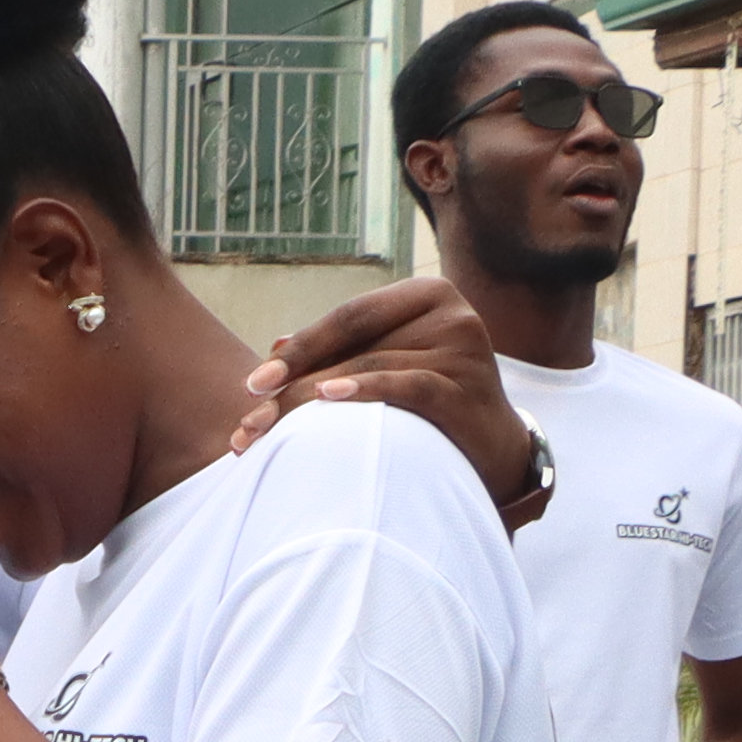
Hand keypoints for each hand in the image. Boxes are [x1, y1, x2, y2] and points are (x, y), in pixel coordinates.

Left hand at [235, 275, 538, 515]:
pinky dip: (366, 391)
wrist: (491, 447)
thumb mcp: (388, 362)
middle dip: (295, 383)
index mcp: (426, 294)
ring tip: (268, 433)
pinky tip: (326, 400)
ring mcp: (465, 348)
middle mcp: (451, 313)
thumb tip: (275, 345)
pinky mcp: (470, 386)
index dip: (298, 349)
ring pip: (372, 366)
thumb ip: (341, 350)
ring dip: (311, 402)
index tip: (252, 384)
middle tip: (250, 422)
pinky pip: (409, 386)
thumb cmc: (427, 401)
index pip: (348, 318)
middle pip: (355, 345)